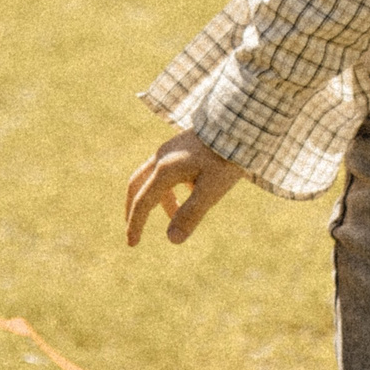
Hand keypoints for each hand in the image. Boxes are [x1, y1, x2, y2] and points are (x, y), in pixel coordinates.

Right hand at [125, 131, 243, 246]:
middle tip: (134, 230)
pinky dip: (168, 187)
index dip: (135, 224)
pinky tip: (189, 191)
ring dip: (157, 199)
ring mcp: (169, 149)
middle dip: (134, 210)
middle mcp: (161, 157)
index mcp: (165, 170)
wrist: (238, 125)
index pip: (142, 202)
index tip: (132, 244)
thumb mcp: (211, 190)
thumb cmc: (226, 159)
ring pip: (151, 177)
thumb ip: (190, 214)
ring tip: (174, 215)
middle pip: (136, 186)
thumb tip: (172, 240)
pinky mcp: (179, 146)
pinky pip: (165, 170)